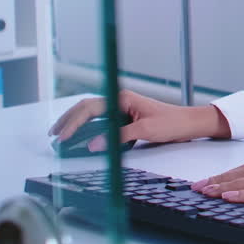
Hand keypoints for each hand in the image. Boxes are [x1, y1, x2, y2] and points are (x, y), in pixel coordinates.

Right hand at [48, 89, 231, 151]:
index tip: (62, 137)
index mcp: (122, 98)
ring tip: (61, 134)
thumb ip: (118, 137)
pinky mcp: (126, 118)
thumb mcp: (145, 130)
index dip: (73, 123)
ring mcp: (122, 108)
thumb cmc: (172, 123)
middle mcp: (120, 100)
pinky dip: (88, 128)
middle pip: (86, 107)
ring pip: (92, 113)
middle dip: (68, 120)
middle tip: (54, 135)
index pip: (89, 108)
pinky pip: (101, 121)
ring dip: (75, 123)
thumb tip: (93, 145)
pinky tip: (81, 136)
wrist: (189, 124)